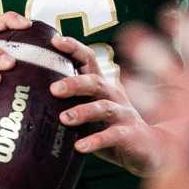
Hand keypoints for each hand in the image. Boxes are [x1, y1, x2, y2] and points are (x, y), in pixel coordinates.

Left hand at [50, 34, 164, 175]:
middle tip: (53, 88)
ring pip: (104, 108)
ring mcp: (124, 115)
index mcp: (104, 87)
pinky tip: (80, 147)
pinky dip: (96, 141)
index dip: (74, 48)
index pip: (90, 60)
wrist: (152, 147)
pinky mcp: (130, 135)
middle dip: (75, 83)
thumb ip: (74, 100)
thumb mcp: (95, 109)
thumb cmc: (114, 126)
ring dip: (84, 112)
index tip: (55, 40)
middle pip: (96, 83)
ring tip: (65, 118)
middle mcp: (114, 96)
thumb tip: (37, 91)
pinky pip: (113, 136)